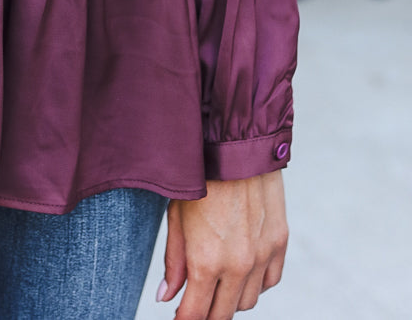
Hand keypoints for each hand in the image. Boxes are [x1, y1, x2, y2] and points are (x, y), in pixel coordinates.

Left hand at [157, 173, 287, 317]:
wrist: (236, 144)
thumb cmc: (199, 176)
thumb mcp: (176, 217)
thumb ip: (173, 262)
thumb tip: (167, 298)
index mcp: (205, 260)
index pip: (195, 314)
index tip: (179, 318)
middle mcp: (237, 265)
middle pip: (223, 314)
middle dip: (206, 315)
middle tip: (195, 305)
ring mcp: (262, 256)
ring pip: (247, 302)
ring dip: (230, 299)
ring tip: (216, 284)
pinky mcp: (279, 243)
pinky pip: (269, 281)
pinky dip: (256, 283)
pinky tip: (242, 271)